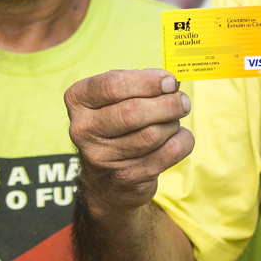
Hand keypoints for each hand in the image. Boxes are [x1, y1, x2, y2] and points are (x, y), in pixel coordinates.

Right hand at [65, 69, 194, 214]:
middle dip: (167, 104)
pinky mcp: (127, 177)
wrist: (106, 179)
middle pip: (133, 112)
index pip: (113, 86)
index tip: (169, 81)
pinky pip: (169, 152)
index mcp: (78, 101)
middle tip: (182, 101)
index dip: (148, 81)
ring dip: (173, 123)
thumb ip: (139, 85)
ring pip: (153, 134)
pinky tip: (176, 137)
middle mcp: (84, 130)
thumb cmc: (115, 125)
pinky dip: (182, 141)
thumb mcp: (115, 98)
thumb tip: (170, 83)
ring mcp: (103, 158)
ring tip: (173, 121)